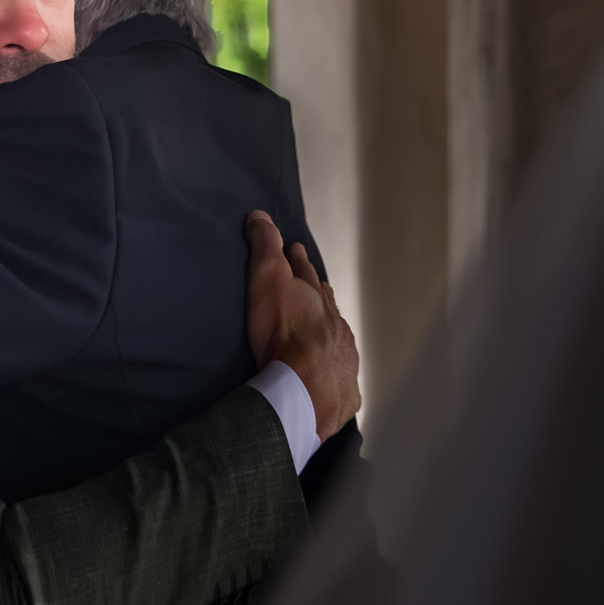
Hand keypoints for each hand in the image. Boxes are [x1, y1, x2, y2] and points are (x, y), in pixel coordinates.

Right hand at [244, 211, 360, 439]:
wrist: (307, 389)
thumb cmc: (283, 333)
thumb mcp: (268, 280)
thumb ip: (265, 247)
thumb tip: (260, 215)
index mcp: (316, 296)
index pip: (305, 271)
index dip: (296, 259)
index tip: (293, 249)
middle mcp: (335, 321)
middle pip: (324, 300)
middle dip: (314, 290)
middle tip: (308, 283)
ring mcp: (343, 353)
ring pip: (335, 333)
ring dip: (325, 326)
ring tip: (316, 327)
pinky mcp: (344, 386)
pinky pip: (338, 368)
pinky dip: (331, 362)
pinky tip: (327, 368)